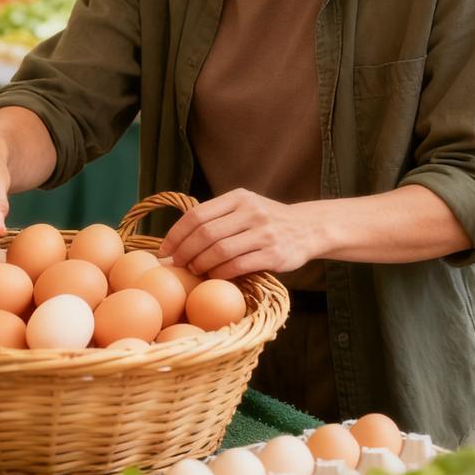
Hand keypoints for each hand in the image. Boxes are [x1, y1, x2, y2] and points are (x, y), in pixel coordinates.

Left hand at [157, 189, 322, 279]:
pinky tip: (214, 277)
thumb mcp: (245, 207)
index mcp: (239, 198)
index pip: (197, 215)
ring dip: (200, 264)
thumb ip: (218, 217)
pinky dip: (221, 273)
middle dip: (184, 252)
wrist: (309, 228)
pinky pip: (238, 266)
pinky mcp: (274, 255)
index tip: (165, 250)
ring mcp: (264, 233)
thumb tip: (177, 239)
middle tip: (176, 264)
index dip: (176, 234)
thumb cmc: (268, 221)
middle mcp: (251, 212)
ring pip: (220, 251)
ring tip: (193, 271)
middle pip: (205, 233)